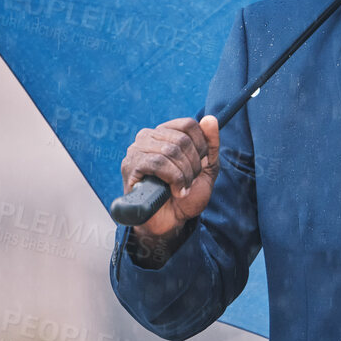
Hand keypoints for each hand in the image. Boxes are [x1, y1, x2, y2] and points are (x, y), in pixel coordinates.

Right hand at [120, 115, 219, 241]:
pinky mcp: (130, 166)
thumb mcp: (206, 168)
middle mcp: (147, 136)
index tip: (200, 165)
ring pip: (171, 151)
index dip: (201, 146)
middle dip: (193, 165)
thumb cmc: (186, 194)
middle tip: (190, 181)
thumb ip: (211, 144)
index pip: (188, 125)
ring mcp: (136, 150)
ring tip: (182, 188)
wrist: (170, 221)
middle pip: (181, 139)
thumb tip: (210, 119)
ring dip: (184, 174)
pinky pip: (158, 163)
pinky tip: (175, 191)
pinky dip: (174, 179)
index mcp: (164, 133)